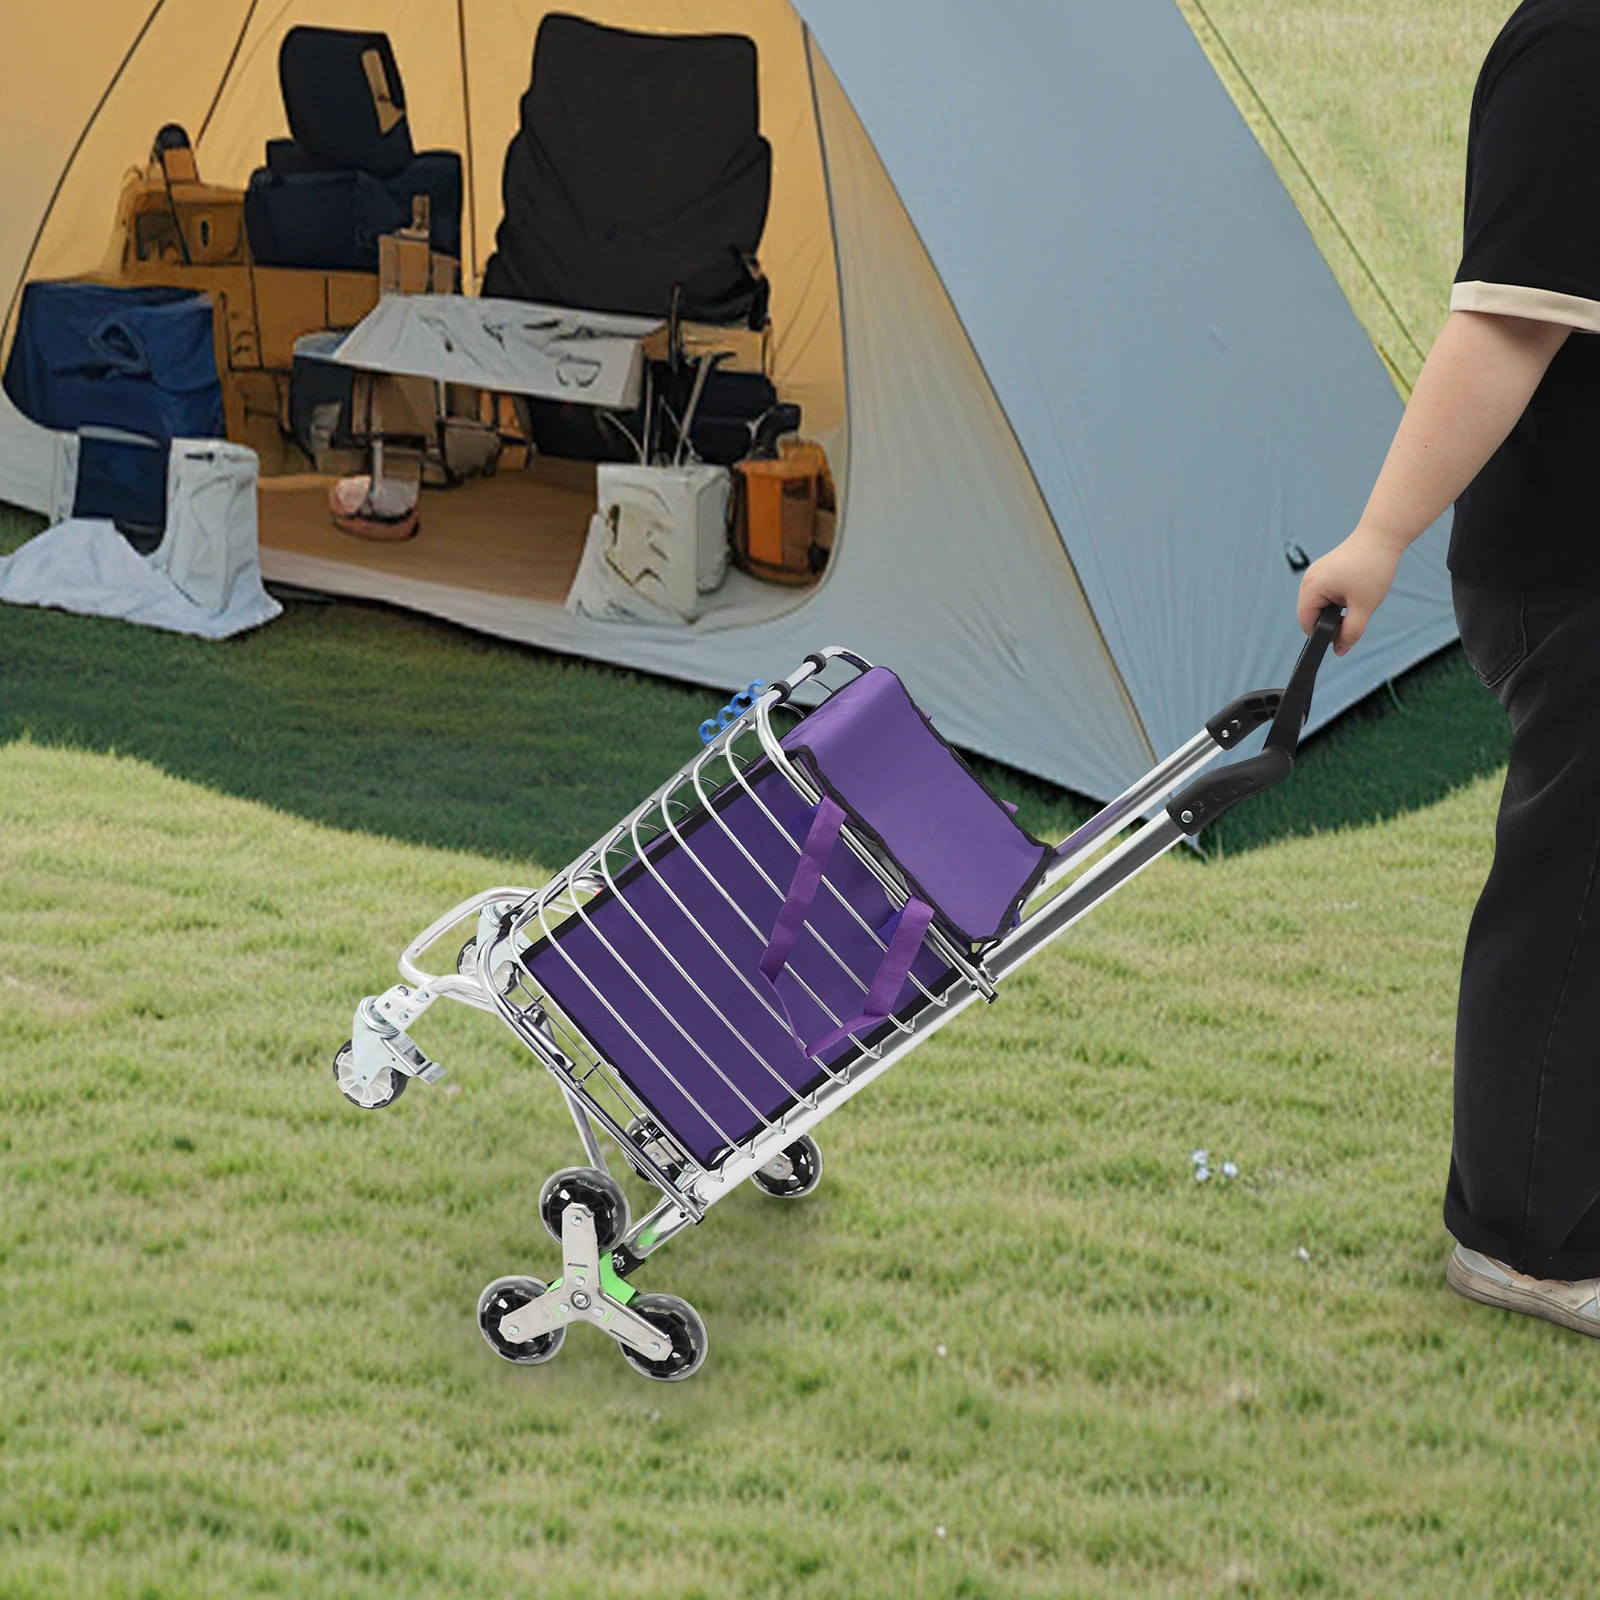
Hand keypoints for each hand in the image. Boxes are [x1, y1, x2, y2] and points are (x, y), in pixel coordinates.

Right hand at [1296, 527, 1404, 654]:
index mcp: (1312, 587)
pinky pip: (1324, 592)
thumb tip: (1339, 652)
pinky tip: (1353, 591)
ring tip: (1356, 600)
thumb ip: (1351, 632)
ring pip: (1318, 604)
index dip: (1323, 633)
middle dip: (1330, 620)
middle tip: (1355, 613)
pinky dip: (1337, 598)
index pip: (1306, 622)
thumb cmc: (1372, 568)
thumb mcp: (1364, 606)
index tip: (1346, 629)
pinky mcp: (1324, 570)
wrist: (1382, 536)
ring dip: (1334, 609)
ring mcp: (1315, 573)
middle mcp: (1308, 579)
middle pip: (1310, 614)